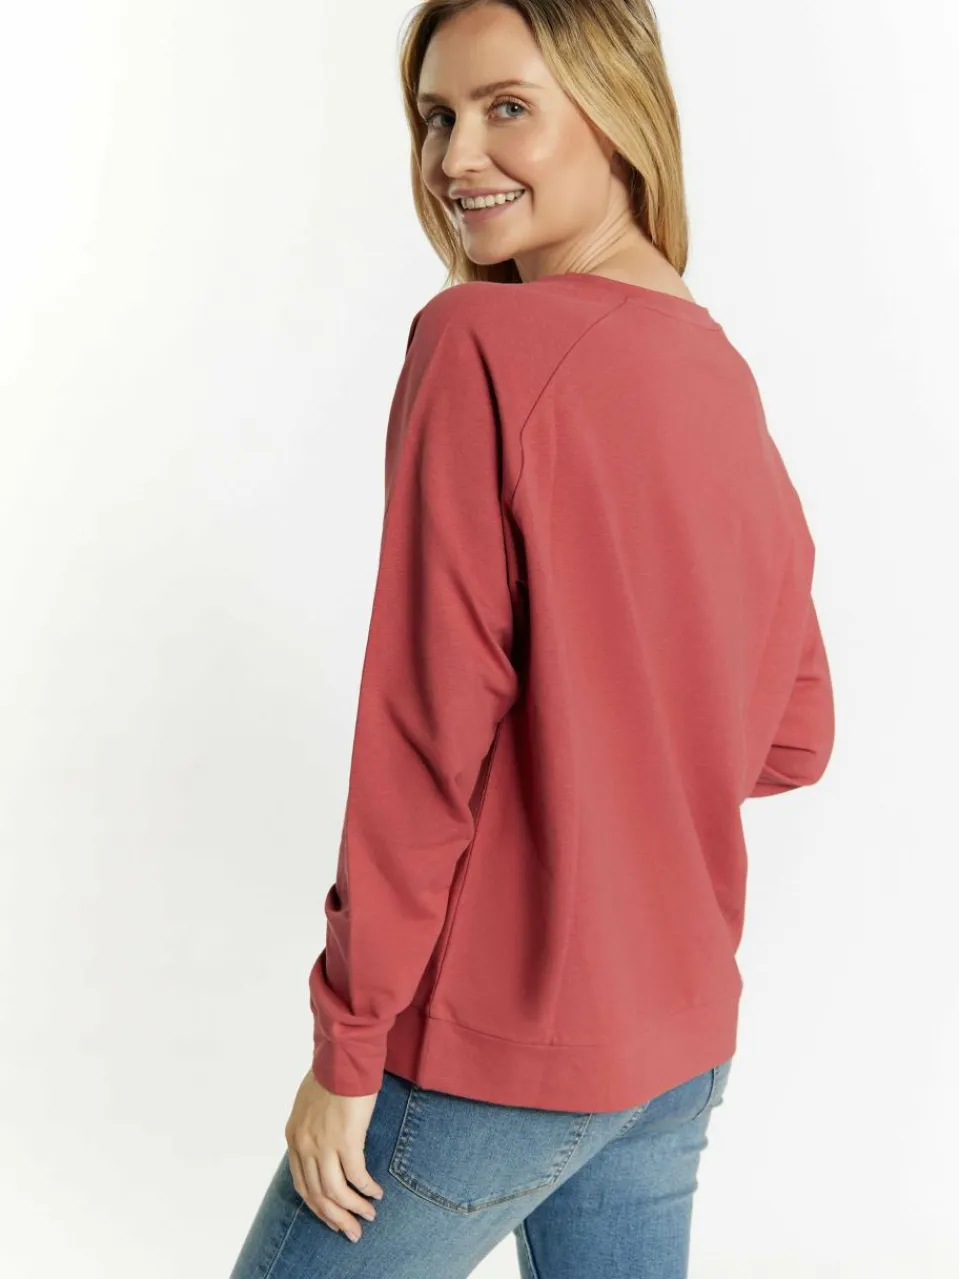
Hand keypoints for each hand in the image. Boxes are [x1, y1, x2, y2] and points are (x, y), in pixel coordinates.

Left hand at [284, 1067, 384, 1241]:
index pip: (302, 1185)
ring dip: (353, 1210)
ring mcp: (323, 1145)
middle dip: (336, 1218)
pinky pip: (356, 1176)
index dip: (318, 1206)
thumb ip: (312, 1128)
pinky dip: (366, 1189)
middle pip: (317, 1196)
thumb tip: (324, 1145)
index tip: (333, 1216)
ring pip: (335, 1193)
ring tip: (368, 1217)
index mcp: (294, 1137)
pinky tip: (376, 1193)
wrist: (343, 1057)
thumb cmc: (332, 1073)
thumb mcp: (310, 1104)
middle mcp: (304, 1145)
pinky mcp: (345, 1140)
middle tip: (353, 1232)